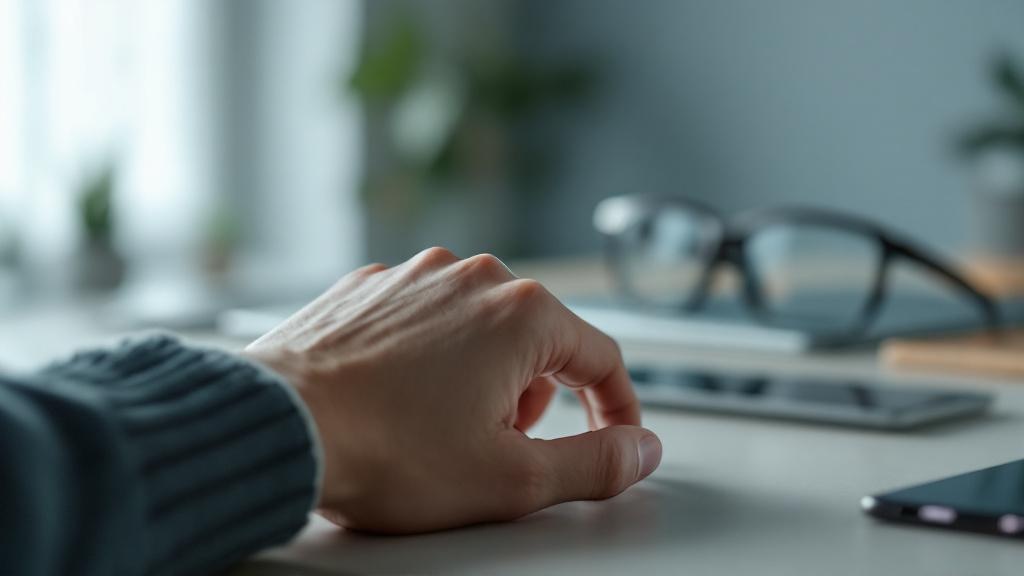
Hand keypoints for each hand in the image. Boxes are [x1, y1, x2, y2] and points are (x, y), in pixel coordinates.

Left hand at [243, 248, 661, 532]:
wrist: (277, 426)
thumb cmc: (385, 450)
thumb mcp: (511, 478)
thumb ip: (594, 463)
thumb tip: (639, 451)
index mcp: (522, 313)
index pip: (602, 359)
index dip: (618, 410)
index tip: (615, 441)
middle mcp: (471, 278)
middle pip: (538, 344)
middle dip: (532, 402)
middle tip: (494, 450)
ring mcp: (415, 277)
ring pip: (480, 331)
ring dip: (480, 380)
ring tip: (435, 428)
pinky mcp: (369, 287)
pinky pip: (424, 321)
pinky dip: (428, 360)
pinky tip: (397, 401)